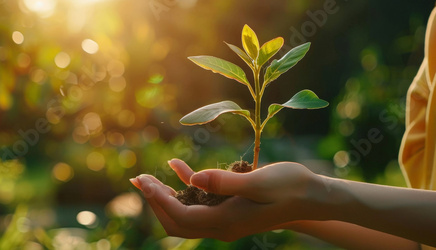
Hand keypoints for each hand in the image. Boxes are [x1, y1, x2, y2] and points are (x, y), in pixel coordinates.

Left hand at [130, 159, 320, 240]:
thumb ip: (226, 182)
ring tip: (148, 178)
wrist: (311, 197)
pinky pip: (201, 202)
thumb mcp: (260, 182)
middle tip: (138, 179)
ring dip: (165, 197)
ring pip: (185, 214)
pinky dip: (187, 187)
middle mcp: (222, 225)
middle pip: (177, 222)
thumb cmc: (290, 186)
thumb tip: (194, 178)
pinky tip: (178, 168)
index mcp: (226, 220)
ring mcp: (225, 220)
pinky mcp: (229, 210)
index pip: (180, 217)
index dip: (157, 200)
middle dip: (155, 202)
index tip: (142, 181)